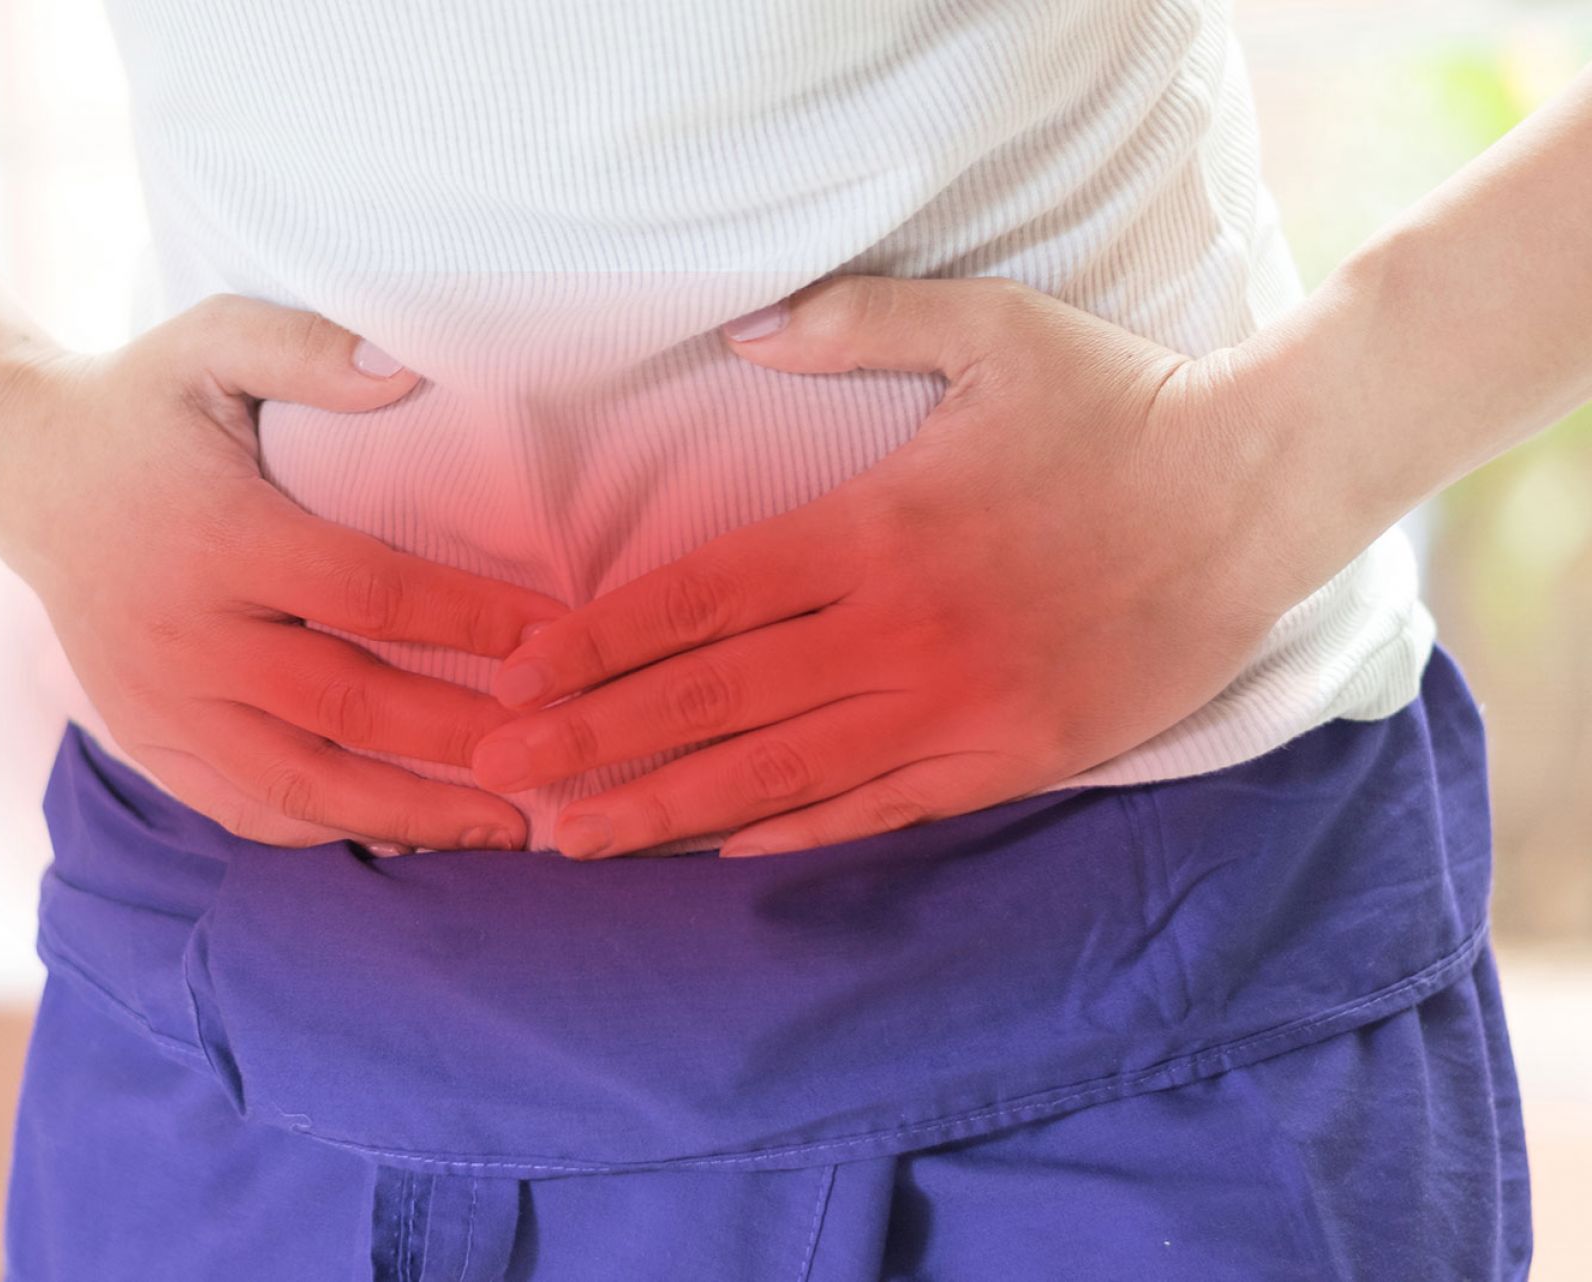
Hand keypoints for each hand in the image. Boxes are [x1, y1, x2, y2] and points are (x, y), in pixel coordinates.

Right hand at [0, 296, 568, 851]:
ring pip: (298, 784)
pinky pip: (245, 808)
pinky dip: (331, 831)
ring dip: (409, 815)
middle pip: (345, 706)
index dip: (470, 622)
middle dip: (460, 742)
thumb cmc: (146, 403)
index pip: (367, 592)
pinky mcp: (146, 738)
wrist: (24, 470)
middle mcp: (186, 633)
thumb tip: (409, 372)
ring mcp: (159, 700)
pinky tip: (409, 836)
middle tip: (555, 757)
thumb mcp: (214, 341)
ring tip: (505, 829)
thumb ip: (309, 349)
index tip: (556, 639)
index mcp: (218, 536)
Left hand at [469, 275, 1340, 858]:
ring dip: (667, 808)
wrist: (1259, 496)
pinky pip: (880, 810)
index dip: (599, 646)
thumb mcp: (991, 328)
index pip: (701, 600)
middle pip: (716, 701)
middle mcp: (899, 632)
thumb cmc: (1119, 407)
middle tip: (494, 782)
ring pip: (782, 773)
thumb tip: (741, 336)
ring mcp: (954, 708)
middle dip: (593, 744)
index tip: (516, 681)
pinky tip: (716, 850)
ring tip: (574, 842)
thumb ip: (856, 323)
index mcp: (875, 530)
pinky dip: (792, 833)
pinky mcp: (1009, 758)